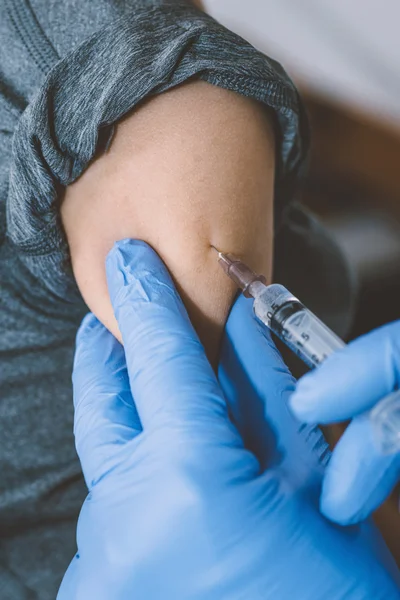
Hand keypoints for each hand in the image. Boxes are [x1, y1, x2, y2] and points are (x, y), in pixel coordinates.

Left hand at [58, 240, 398, 598]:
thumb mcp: (314, 474)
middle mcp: (125, 519)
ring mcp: (104, 562)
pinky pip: (113, 509)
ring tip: (159, 398)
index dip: (146, 298)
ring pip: (108, 458)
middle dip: (108, 354)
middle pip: (103, 402)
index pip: (156, 356)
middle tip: (117, 319)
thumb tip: (239, 324)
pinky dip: (136, 479)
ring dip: (130, 422)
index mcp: (188, 479)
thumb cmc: (336, 590)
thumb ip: (269, 390)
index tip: (131, 259)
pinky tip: (170, 477)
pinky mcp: (99, 589)